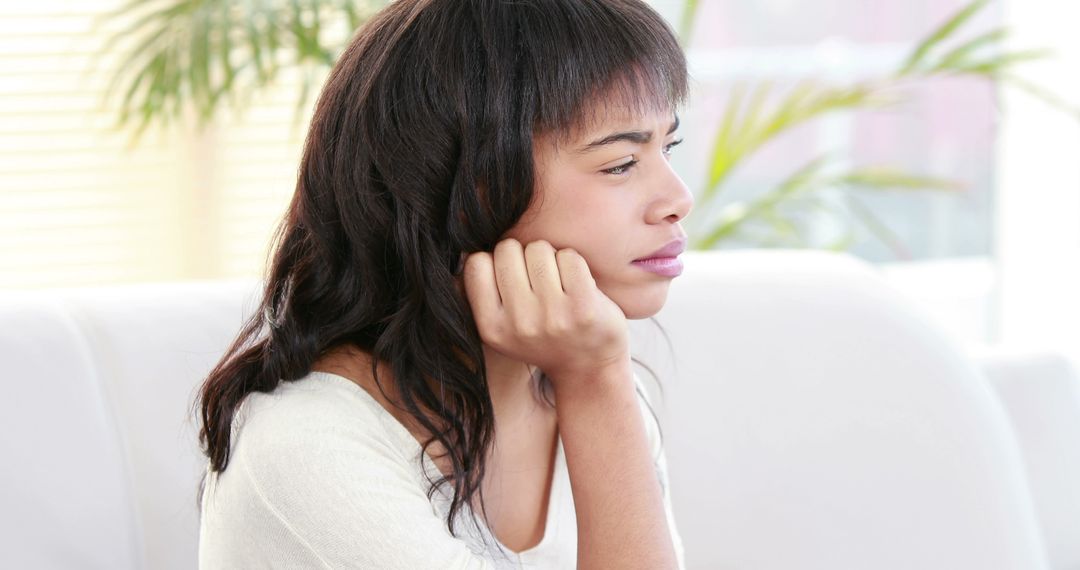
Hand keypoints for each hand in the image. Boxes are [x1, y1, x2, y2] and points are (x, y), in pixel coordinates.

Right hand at [462, 238, 628, 379]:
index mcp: (491, 328)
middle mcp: (519, 323)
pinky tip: (577, 285)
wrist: (589, 368)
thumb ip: (481, 295)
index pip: (475, 263)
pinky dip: (573, 263)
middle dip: (522, 256)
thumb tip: (462, 250)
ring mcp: (552, 315)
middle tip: (536, 280)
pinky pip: (569, 256)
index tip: (510, 278)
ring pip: (538, 248)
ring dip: (549, 258)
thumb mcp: (501, 329)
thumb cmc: (542, 337)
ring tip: (557, 284)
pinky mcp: (583, 306)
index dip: (493, 262)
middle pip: (507, 249)